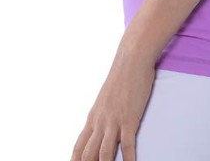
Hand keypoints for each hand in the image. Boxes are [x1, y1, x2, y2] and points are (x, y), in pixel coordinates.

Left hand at [70, 45, 155, 160]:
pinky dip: (128, 160)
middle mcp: (100, 122)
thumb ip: (103, 114)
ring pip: (104, 154)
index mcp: (93, 117)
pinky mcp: (129, 118)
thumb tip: (104, 127)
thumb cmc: (122, 76)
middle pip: (87, 155)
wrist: (131, 58)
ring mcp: (113, 120)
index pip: (78, 148)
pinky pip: (127, 145)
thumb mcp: (107, 98)